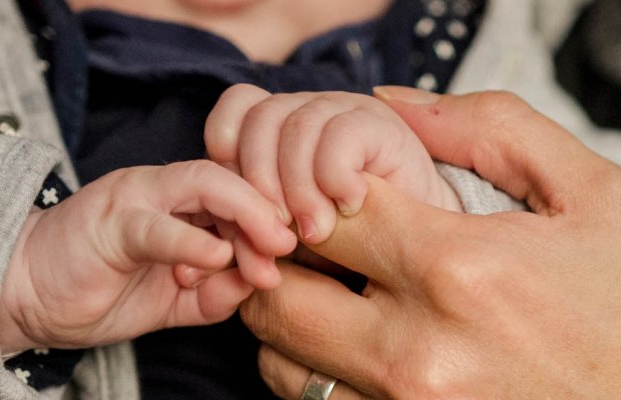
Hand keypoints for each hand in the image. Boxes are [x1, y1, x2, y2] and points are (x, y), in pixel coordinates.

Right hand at [0, 161, 297, 354]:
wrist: (23, 296)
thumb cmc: (99, 291)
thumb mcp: (175, 301)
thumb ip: (218, 292)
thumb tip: (261, 284)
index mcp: (183, 202)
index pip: (246, 190)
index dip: (279, 214)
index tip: (302, 249)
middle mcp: (163, 189)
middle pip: (236, 178)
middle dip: (274, 209)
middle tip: (297, 243)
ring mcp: (135, 199)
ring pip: (205, 185)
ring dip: (247, 215)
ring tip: (272, 247)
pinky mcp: (108, 223)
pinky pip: (157, 225)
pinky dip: (192, 240)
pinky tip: (218, 258)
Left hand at [204, 84, 461, 243]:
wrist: (419, 250)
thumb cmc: (347, 248)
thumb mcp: (283, 243)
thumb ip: (246, 240)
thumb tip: (201, 264)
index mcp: (278, 127)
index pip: (233, 113)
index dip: (228, 161)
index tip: (241, 217)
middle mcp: (309, 109)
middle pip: (258, 119)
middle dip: (259, 186)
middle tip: (276, 237)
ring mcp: (345, 110)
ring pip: (295, 126)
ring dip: (297, 189)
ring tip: (315, 232)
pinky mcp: (382, 124)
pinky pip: (339, 136)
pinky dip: (335, 178)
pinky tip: (348, 207)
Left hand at [239, 88, 620, 398]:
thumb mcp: (597, 194)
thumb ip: (492, 130)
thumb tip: (395, 105)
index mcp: (463, 268)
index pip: (318, 202)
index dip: (312, 178)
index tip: (343, 180)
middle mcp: (420, 350)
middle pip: (275, 288)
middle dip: (282, 249)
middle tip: (322, 234)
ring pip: (281, 358)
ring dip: (296, 314)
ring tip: (348, 291)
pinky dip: (322, 370)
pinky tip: (370, 341)